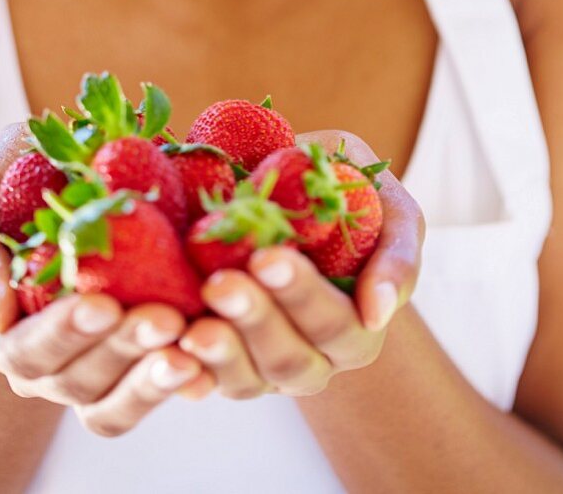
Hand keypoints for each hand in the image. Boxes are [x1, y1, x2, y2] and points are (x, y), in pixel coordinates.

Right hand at [0, 121, 213, 436]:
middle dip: (122, 349)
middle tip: (166, 319)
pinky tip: (205, 369)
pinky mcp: (128, 367)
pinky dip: (176, 386)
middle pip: (75, 380)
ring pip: (112, 401)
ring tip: (191, 349)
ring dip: (152, 379)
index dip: (64, 333)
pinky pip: (146, 395)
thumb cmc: (12, 177)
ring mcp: (83, 371)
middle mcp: (36, 364)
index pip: (25, 349)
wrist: (65, 179)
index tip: (104, 304)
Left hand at [179, 129, 424, 398]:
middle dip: (256, 320)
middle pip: (290, 360)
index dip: (303, 296)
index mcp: (357, 328)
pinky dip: (182, 372)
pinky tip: (166, 350)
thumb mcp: (387, 203)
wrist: (288, 182)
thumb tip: (378, 312)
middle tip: (221, 283)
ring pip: (245, 381)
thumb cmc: (345, 188)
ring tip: (191, 327)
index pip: (336, 325)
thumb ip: (396, 249)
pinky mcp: (217, 361)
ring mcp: (262, 364)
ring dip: (219, 354)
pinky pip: (200, 380)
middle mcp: (313, 358)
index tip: (267, 256)